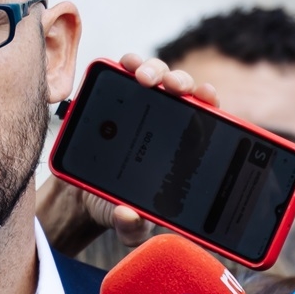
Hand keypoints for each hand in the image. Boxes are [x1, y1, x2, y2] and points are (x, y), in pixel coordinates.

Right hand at [37, 55, 218, 256]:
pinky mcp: (117, 98)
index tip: (207, 96)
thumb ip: (132, 228)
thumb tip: (128, 215)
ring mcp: (143, 105)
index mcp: (184, 147)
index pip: (206, 119)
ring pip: (157, 76)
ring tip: (144, 77)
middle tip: (172, 87)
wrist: (85, 197)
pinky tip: (123, 65)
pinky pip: (125, 74)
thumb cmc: (120, 206)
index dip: (209, 103)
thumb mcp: (129, 226)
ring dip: (154, 69)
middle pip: (183, 91)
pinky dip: (127, 65)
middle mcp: (168, 120)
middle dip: (180, 81)